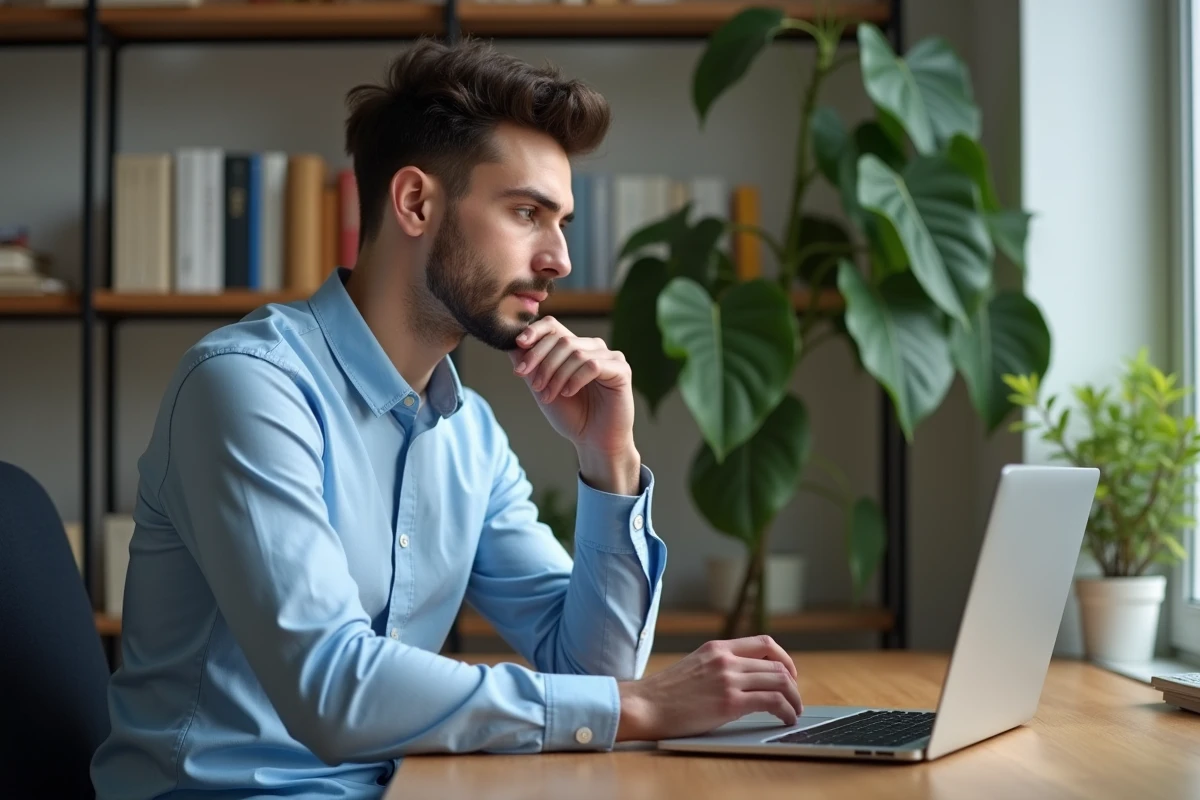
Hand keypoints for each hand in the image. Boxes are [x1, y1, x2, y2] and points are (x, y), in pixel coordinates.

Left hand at [509, 316, 634, 455]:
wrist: (592, 441)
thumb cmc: (571, 415)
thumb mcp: (542, 388)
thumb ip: (530, 366)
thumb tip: (510, 344)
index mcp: (575, 348)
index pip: (553, 326)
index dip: (535, 332)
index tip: (519, 344)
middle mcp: (593, 348)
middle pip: (562, 340)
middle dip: (542, 361)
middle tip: (535, 385)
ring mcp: (609, 357)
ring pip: (576, 353)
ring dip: (557, 375)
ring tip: (550, 395)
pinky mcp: (621, 369)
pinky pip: (593, 365)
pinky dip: (576, 379)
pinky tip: (568, 393)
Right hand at [615, 636, 801, 741]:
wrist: (644, 705)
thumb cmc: (665, 693)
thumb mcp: (695, 666)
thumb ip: (718, 666)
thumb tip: (743, 678)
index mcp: (717, 647)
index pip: (764, 643)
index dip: (784, 658)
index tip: (788, 673)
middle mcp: (726, 659)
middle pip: (777, 664)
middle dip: (793, 683)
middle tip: (794, 698)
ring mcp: (729, 679)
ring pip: (780, 681)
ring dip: (794, 698)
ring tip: (794, 710)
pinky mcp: (730, 702)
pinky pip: (772, 702)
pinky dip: (786, 710)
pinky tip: (786, 718)